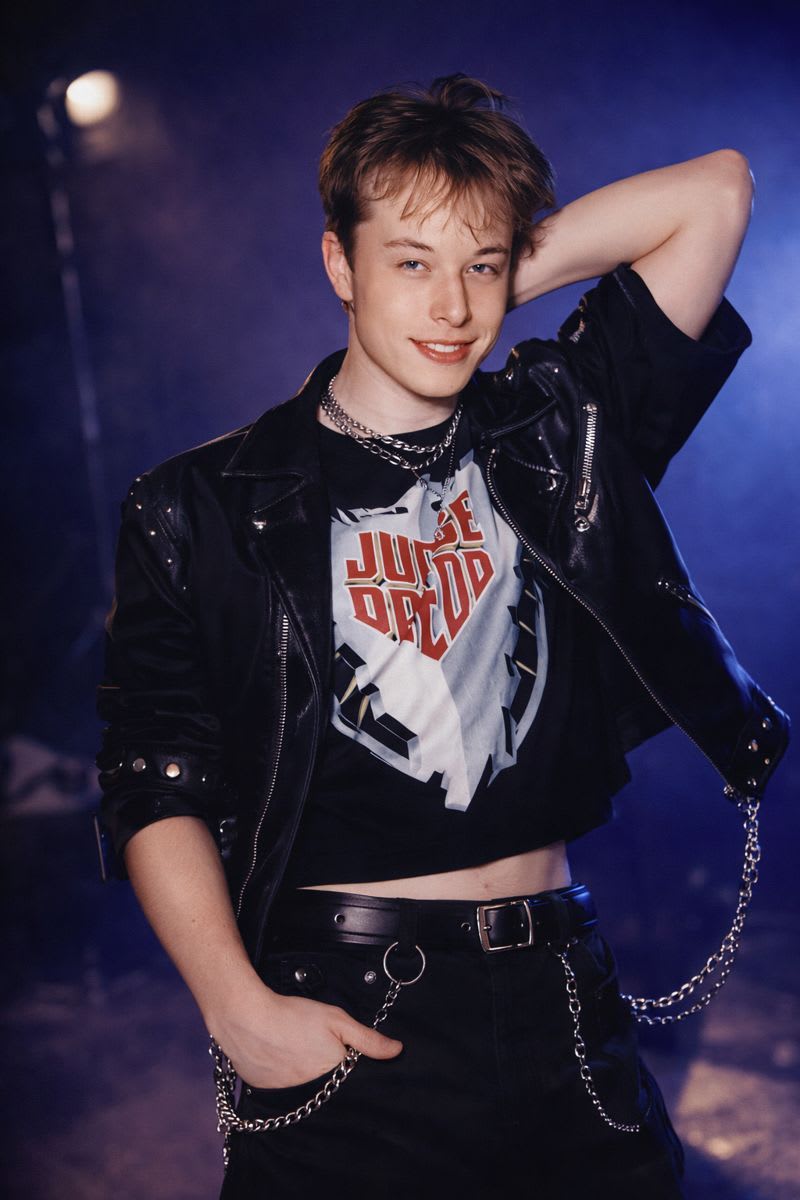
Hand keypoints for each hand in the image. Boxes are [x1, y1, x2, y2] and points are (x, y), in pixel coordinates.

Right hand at [209, 981, 402, 1089]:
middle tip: (310, 1046)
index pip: (348, 1081)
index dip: (344, 1067)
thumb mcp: (337, 1019)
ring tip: (293, 1049)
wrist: (246, 1017)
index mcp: (333, 1075)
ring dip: (301, 1075)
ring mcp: (287, 1097)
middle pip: (325, 1086)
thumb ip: (367, 1039)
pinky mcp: (265, 1094)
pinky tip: (277, 1056)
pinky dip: (281, 1076)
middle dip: (323, 1071)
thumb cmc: (292, 1015)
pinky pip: (280, 1089)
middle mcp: (312, 1092)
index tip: (338, 1054)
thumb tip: (397, 1051)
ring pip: (302, 1088)